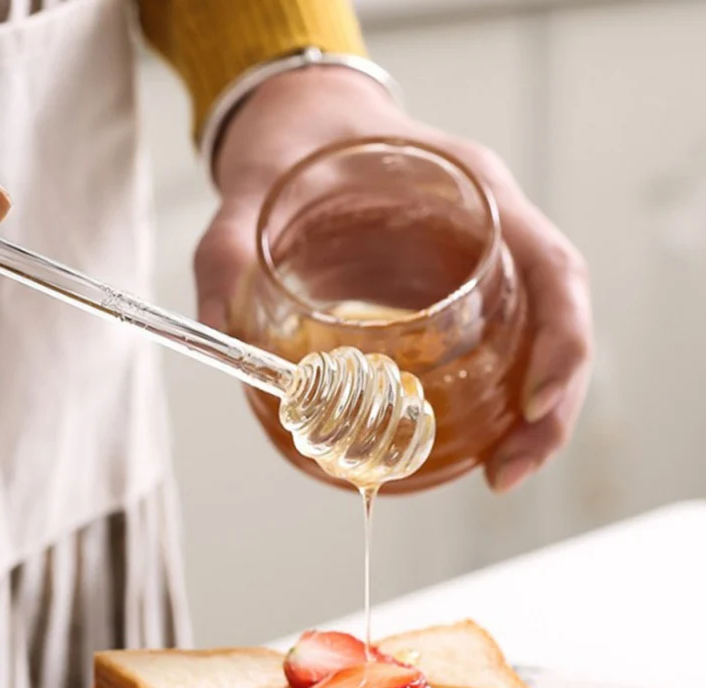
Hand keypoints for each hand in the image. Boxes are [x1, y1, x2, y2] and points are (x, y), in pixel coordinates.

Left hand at [195, 68, 592, 491]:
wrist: (305, 122)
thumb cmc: (295, 146)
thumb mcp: (253, 192)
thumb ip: (227, 253)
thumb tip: (217, 336)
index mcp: (469, 191)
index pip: (552, 267)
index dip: (562, 341)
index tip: (533, 407)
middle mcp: (489, 226)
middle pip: (555, 319)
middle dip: (549, 406)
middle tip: (507, 474)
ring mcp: (477, 258)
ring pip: (537, 338)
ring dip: (531, 414)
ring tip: (500, 471)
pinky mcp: (456, 286)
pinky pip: (497, 340)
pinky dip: (497, 395)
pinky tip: (470, 437)